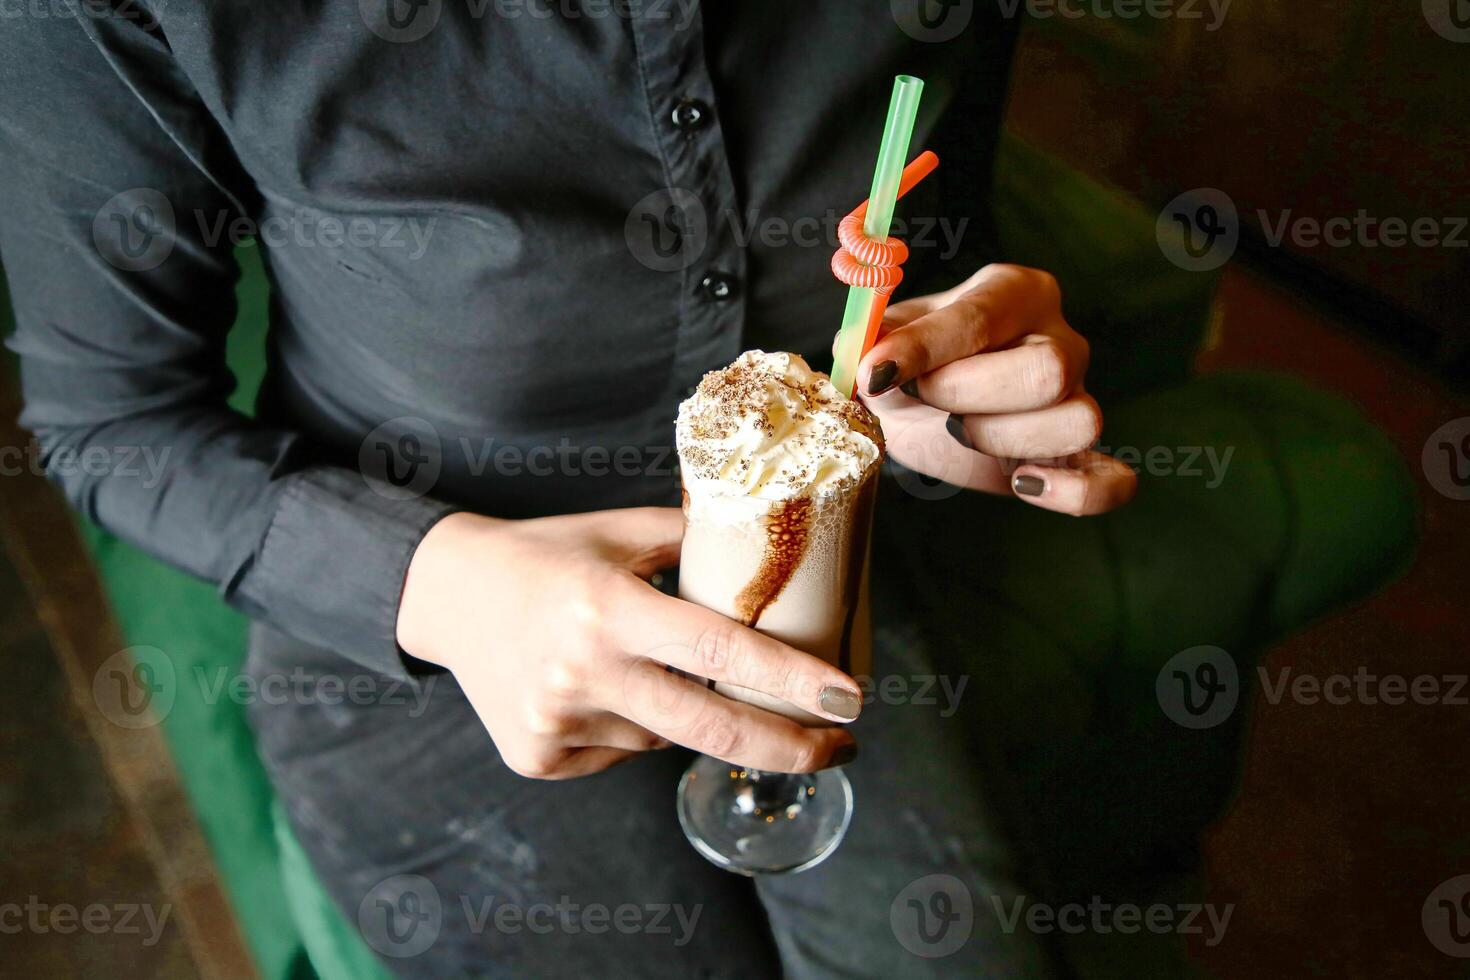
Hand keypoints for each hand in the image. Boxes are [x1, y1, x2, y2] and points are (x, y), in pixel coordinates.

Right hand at [396, 509, 861, 779]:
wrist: (443, 593)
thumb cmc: (543, 554)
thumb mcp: (619, 531)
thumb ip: (696, 543)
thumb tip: (776, 558)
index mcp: (608, 607)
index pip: (719, 652)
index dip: (791, 680)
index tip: (850, 698)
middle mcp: (583, 671)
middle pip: (711, 728)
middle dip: (790, 746)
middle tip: (841, 745)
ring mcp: (557, 723)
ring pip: (664, 737)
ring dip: (681, 711)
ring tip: (638, 662)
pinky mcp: (538, 757)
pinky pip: (620, 752)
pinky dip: (630, 725)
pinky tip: (596, 686)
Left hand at [850, 264, 1136, 515]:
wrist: (919, 410)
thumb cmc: (908, 366)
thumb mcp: (882, 343)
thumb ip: (874, 343)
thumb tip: (870, 360)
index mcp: (1014, 292)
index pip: (981, 319)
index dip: (926, 349)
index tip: (876, 373)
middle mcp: (1059, 338)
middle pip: (1048, 370)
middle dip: (968, 395)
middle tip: (923, 398)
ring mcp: (1078, 397)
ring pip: (1077, 421)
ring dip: (1002, 439)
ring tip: (958, 431)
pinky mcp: (1079, 457)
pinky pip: (1110, 481)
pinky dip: (1078, 493)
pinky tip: (1025, 484)